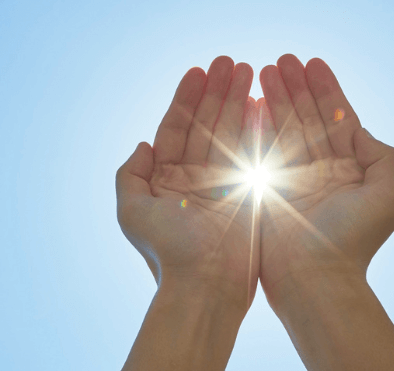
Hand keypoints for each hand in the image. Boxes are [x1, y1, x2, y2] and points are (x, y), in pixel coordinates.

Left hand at [116, 56, 260, 308]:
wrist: (205, 286)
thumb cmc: (167, 252)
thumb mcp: (131, 211)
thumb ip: (130, 175)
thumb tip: (143, 145)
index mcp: (166, 181)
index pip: (176, 129)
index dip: (186, 99)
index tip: (198, 71)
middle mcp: (194, 179)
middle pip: (206, 124)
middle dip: (217, 92)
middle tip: (231, 61)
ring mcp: (223, 185)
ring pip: (230, 133)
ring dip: (238, 101)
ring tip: (249, 70)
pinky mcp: (249, 194)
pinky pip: (253, 153)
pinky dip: (257, 127)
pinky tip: (263, 102)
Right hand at [256, 55, 393, 301]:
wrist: (314, 279)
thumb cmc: (352, 242)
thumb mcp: (386, 196)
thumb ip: (383, 157)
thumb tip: (361, 130)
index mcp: (348, 169)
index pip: (336, 119)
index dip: (325, 89)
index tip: (312, 63)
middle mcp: (319, 171)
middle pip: (306, 118)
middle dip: (294, 87)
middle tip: (280, 60)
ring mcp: (291, 179)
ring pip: (283, 128)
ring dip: (274, 98)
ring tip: (262, 70)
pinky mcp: (267, 190)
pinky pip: (261, 150)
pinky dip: (256, 125)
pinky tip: (251, 102)